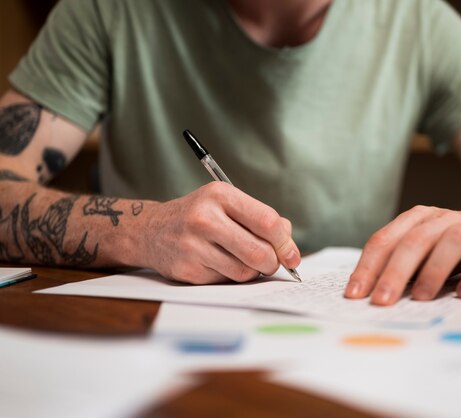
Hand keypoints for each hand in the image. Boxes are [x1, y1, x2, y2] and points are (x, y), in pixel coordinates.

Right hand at [139, 182, 299, 283]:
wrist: (150, 230)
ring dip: (252, 271)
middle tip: (272, 263)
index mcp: (220, 195)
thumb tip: (289, 245)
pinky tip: (219, 264)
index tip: (292, 255)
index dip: (285, 242)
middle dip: (273, 263)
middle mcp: (205, 218)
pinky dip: (231, 277)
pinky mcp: (187, 269)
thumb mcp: (226, 204)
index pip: (267, 221)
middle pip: (259, 252)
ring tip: (242, 259)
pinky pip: (226, 281)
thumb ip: (260, 219)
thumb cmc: (199, 216)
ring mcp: (194, 246)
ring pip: (245, 272)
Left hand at [344, 206, 460, 304]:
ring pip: (451, 244)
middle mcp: (442, 219)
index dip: (367, 268)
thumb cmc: (453, 246)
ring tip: (420, 298)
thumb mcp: (423, 248)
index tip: (354, 295)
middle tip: (381, 301)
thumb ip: (400, 265)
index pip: (384, 241)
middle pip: (413, 242)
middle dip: (393, 273)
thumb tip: (369, 296)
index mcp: (416, 219)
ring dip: (433, 272)